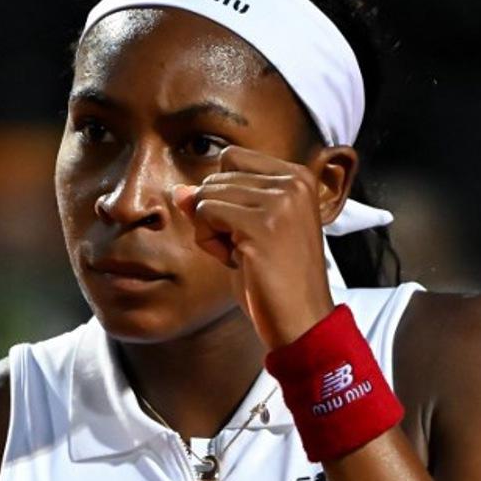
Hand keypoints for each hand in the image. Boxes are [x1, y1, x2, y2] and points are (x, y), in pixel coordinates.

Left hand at [172, 145, 336, 349]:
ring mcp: (280, 201)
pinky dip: (209, 241)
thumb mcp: (243, 233)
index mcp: (297, 177)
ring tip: (244, 255)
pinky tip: (237, 261)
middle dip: (215, 215)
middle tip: (246, 248)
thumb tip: (179, 191)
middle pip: (216, 177)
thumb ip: (214, 205)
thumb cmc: (273, 281)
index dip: (225, 196)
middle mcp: (293, 181)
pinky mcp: (262, 224)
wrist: (300, 322)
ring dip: (211, 230)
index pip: (232, 158)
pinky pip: (204, 213)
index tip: (249, 230)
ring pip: (206, 194)